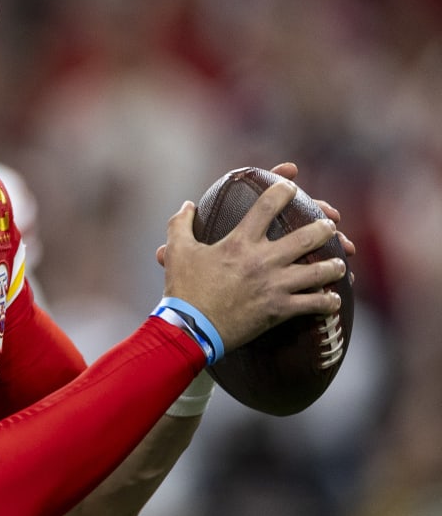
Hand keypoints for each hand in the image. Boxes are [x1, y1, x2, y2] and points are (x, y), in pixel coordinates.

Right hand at [156, 162, 347, 351]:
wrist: (190, 329)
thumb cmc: (184, 289)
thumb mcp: (177, 251)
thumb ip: (180, 223)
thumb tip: (188, 204)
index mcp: (239, 242)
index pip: (268, 205)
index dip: (284, 190)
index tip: (292, 187)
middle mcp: (263, 259)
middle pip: (308, 236)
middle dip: (325, 228)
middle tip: (329, 226)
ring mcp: (275, 285)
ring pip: (320, 271)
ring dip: (334, 266)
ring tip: (338, 263)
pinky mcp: (280, 310)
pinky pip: (315, 304)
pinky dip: (329, 301)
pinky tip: (334, 299)